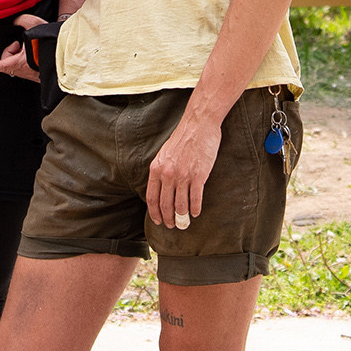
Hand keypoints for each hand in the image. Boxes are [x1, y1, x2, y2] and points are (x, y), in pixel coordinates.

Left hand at [0, 13, 50, 84]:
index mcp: (17, 63)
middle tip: (21, 45)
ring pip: (16, 62)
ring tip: (32, 49)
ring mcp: (28, 75)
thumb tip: (17, 20)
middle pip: (6, 60)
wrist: (65, 56)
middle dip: (11, 51)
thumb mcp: (35, 25)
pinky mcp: (35, 75)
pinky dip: (27, 58)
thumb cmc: (50, 45)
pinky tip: (36, 53)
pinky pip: (24, 65)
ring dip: (20, 54)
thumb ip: (22, 20)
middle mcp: (21, 71)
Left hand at [145, 106, 224, 229]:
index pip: (151, 198)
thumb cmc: (183, 138)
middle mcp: (167, 174)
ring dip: (182, 217)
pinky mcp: (198, 176)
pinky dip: (195, 209)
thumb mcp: (164, 154)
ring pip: (180, 205)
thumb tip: (160, 189)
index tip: (158, 221)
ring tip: (184, 221)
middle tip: (172, 225)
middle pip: (165, 204)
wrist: (199, 125)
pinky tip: (196, 212)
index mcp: (156, 169)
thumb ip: (160, 171)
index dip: (154, 213)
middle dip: (168, 218)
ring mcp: (183, 176)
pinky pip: (195, 199)